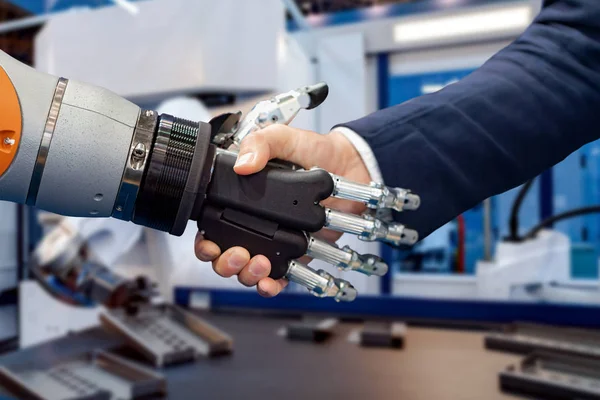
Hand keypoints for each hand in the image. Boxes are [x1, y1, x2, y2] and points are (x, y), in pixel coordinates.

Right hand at [194, 125, 371, 296]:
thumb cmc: (315, 151)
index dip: (205, 240)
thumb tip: (242, 165)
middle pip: (224, 255)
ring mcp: (274, 241)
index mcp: (242, 198)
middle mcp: (253, 223)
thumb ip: (261, 143)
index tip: (210, 244)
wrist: (352, 166)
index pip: (211, 226)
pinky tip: (270, 283)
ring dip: (247, 274)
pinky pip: (278, 277)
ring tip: (259, 265)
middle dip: (224, 263)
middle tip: (238, 255)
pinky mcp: (296, 254)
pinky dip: (271, 286)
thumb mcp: (284, 138)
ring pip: (247, 270)